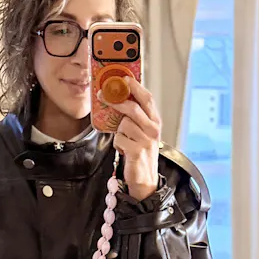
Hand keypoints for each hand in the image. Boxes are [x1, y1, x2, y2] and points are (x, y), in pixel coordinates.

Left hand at [106, 77, 161, 201]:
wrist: (145, 180)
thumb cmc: (141, 153)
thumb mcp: (143, 132)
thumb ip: (136, 117)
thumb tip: (120, 98)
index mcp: (155, 122)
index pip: (147, 99)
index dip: (135, 86)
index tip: (124, 78)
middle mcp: (153, 129)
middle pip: (133, 107)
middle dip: (116, 100)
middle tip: (103, 96)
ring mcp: (146, 140)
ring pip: (123, 124)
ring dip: (118, 131)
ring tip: (124, 140)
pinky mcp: (136, 151)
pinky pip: (119, 138)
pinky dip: (117, 144)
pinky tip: (124, 149)